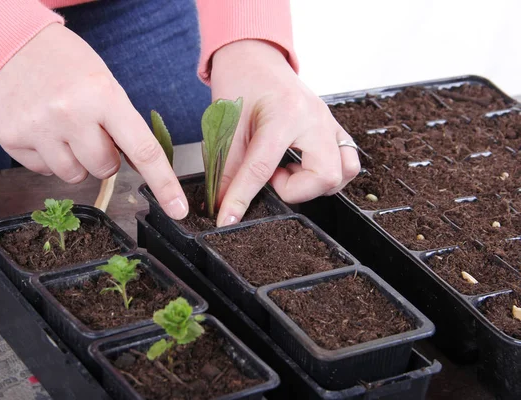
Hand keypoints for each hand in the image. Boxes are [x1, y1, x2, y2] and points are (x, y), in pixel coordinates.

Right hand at [0, 24, 187, 219]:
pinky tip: (41, 129)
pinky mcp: (12, 139)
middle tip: (89, 128)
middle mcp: (71, 114)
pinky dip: (48, 157)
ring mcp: (38, 128)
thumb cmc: (66, 64)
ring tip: (62, 127)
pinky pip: (44, 171)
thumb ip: (123, 125)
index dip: (164, 183)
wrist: (10, 44)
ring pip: (74, 176)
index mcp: (103, 96)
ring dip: (75, 159)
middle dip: (103, 156)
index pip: (143, 150)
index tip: (178, 209)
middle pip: (105, 169)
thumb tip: (141, 167)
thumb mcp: (105, 84)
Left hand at [210, 40, 360, 226]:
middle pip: (325, 176)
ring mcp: (328, 122)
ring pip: (344, 172)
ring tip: (286, 171)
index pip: (263, 168)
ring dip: (314, 183)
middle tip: (271, 178)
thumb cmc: (241, 80)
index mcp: (285, 114)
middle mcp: (315, 118)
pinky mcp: (333, 127)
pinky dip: (325, 173)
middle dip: (295, 190)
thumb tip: (222, 202)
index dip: (242, 199)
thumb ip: (227, 166)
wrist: (256, 56)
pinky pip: (347, 160)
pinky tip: (301, 166)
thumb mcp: (228, 124)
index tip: (229, 219)